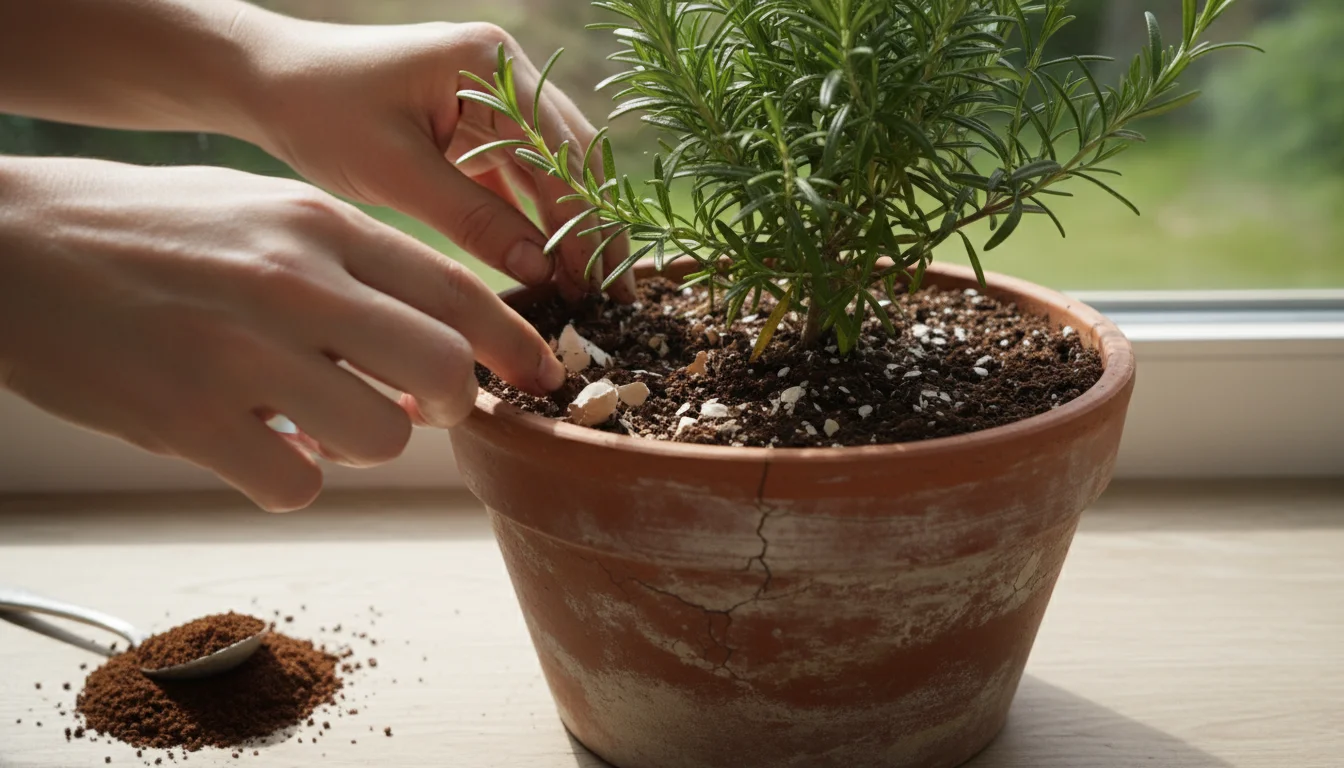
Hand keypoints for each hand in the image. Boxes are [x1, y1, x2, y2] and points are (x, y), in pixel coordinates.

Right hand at [0, 157, 566, 511]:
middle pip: (442, 373)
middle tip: (413, 404)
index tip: (544, 376)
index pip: (457, 291)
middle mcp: (294, 284)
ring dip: (363, 443)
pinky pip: (297, 484)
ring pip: (380, 438)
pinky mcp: (188, 419)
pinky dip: (289, 477)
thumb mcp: (266, 211)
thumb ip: (353, 269)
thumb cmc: (155, 229)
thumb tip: (433, 347)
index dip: (516, 344)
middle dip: (449, 404)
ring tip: (312, 417)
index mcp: (321, 225)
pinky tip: (255, 445)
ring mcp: (241, 353)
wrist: (13, 247)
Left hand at [236, 14, 634, 302]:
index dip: (586, 222)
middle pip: (574, 158)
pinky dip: (538, 220)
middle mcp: (506, 70)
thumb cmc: (319, 112)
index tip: (601, 283)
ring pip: (556, 170)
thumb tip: (542, 271)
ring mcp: (497, 95)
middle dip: (595, 228)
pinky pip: (524, 176)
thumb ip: (474, 220)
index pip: (561, 152)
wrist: (266, 81)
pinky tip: (550, 266)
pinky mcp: (481, 123)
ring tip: (589, 289)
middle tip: (615, 295)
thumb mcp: (395, 172)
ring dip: (571, 228)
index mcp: (490, 65)